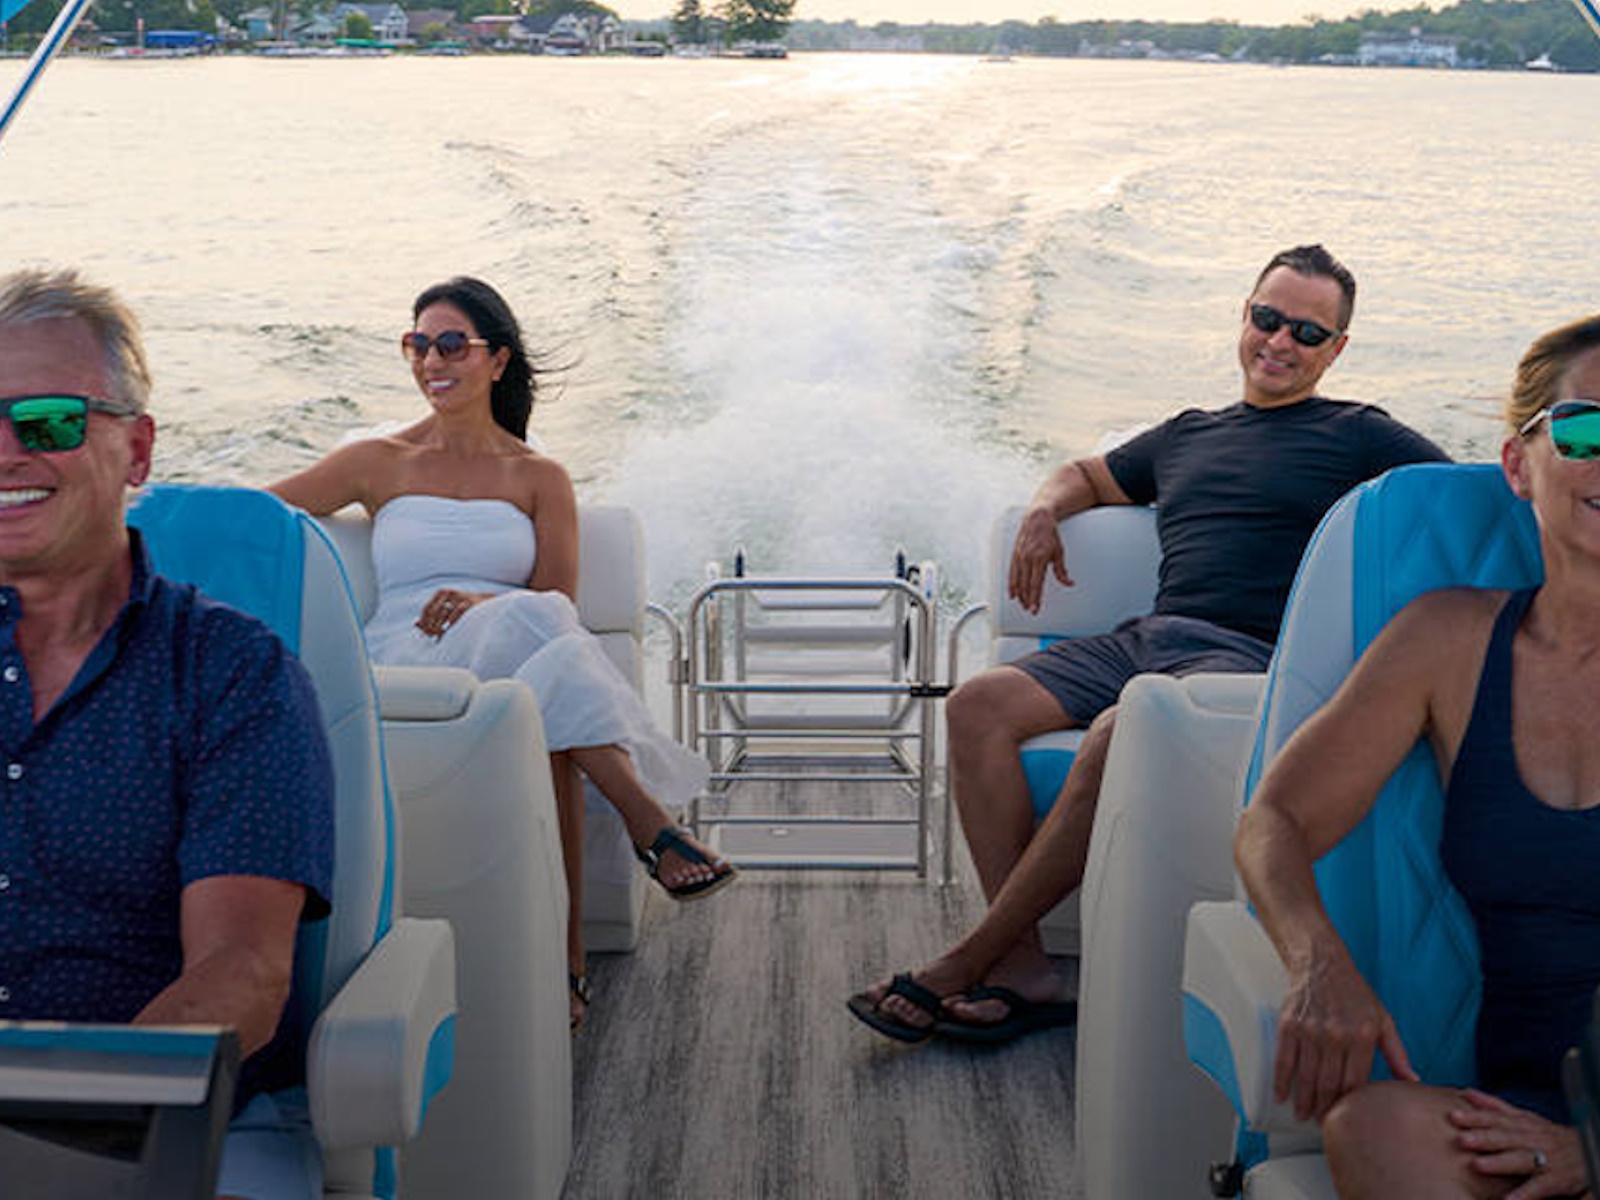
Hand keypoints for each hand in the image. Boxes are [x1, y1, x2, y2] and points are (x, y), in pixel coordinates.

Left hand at [416, 588, 479, 637]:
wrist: (486, 604)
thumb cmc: (463, 609)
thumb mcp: (446, 611)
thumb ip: (430, 618)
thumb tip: (415, 623)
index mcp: (441, 593)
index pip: (427, 609)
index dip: (424, 622)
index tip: (425, 633)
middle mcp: (449, 593)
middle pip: (434, 612)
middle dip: (431, 626)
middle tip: (431, 636)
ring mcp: (459, 597)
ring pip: (444, 613)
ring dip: (439, 626)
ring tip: (438, 636)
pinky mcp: (469, 602)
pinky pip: (456, 613)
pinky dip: (451, 622)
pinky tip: (448, 630)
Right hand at [1007, 505, 1072, 613]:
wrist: (1036, 518)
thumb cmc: (1050, 534)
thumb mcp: (1059, 552)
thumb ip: (1062, 570)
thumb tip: (1069, 583)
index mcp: (1040, 558)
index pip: (1037, 583)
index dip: (1035, 598)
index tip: (1035, 609)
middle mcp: (1028, 558)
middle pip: (1026, 585)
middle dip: (1028, 599)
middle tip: (1030, 610)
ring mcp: (1019, 557)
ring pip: (1018, 581)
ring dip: (1020, 594)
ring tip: (1023, 605)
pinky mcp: (1014, 555)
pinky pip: (1012, 573)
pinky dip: (1012, 585)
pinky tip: (1012, 594)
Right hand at [1274, 947, 1415, 1120]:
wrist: (1322, 963)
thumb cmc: (1354, 992)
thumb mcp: (1383, 1019)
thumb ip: (1397, 1052)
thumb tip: (1411, 1080)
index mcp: (1363, 1036)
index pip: (1355, 1082)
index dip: (1349, 1105)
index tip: (1344, 1117)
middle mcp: (1337, 1035)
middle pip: (1329, 1084)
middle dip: (1324, 1108)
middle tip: (1321, 1122)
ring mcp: (1310, 1031)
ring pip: (1306, 1076)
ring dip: (1303, 1101)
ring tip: (1302, 1115)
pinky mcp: (1289, 1025)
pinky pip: (1284, 1059)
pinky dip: (1281, 1081)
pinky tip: (1281, 1095)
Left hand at [1450, 1089, 1589, 1199]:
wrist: (1588, 1151)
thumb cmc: (1548, 1135)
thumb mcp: (1525, 1117)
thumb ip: (1496, 1106)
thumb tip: (1466, 1093)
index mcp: (1524, 1123)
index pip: (1497, 1118)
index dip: (1476, 1117)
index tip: (1453, 1116)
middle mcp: (1534, 1139)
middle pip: (1507, 1137)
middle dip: (1484, 1138)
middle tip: (1461, 1139)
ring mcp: (1546, 1159)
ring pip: (1522, 1159)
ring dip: (1500, 1162)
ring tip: (1478, 1165)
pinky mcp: (1557, 1180)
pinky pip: (1540, 1187)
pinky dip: (1524, 1194)